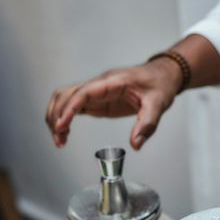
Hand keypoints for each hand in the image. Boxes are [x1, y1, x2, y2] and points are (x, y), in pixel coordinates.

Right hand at [45, 57, 181, 149]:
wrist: (163, 75)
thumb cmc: (160, 84)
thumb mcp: (158, 104)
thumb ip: (147, 125)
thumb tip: (135, 145)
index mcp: (112, 82)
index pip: (83, 92)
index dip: (69, 109)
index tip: (61, 126)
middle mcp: (99, 85)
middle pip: (67, 95)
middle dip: (58, 116)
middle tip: (59, 140)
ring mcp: (96, 92)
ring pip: (65, 99)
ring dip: (56, 116)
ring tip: (59, 139)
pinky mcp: (97, 99)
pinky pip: (74, 105)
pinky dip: (64, 118)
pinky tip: (64, 133)